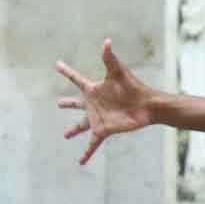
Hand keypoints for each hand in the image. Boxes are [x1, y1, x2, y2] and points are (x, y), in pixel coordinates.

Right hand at [53, 40, 154, 165]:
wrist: (147, 105)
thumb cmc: (133, 87)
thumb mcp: (118, 72)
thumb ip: (110, 58)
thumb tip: (106, 41)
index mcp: (94, 89)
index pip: (76, 79)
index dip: (66, 72)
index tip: (57, 64)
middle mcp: (94, 104)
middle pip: (76, 103)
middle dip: (67, 103)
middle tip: (58, 103)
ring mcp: (97, 118)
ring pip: (81, 125)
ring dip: (73, 130)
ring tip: (65, 135)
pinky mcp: (103, 130)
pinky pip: (92, 144)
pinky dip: (86, 152)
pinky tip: (80, 162)